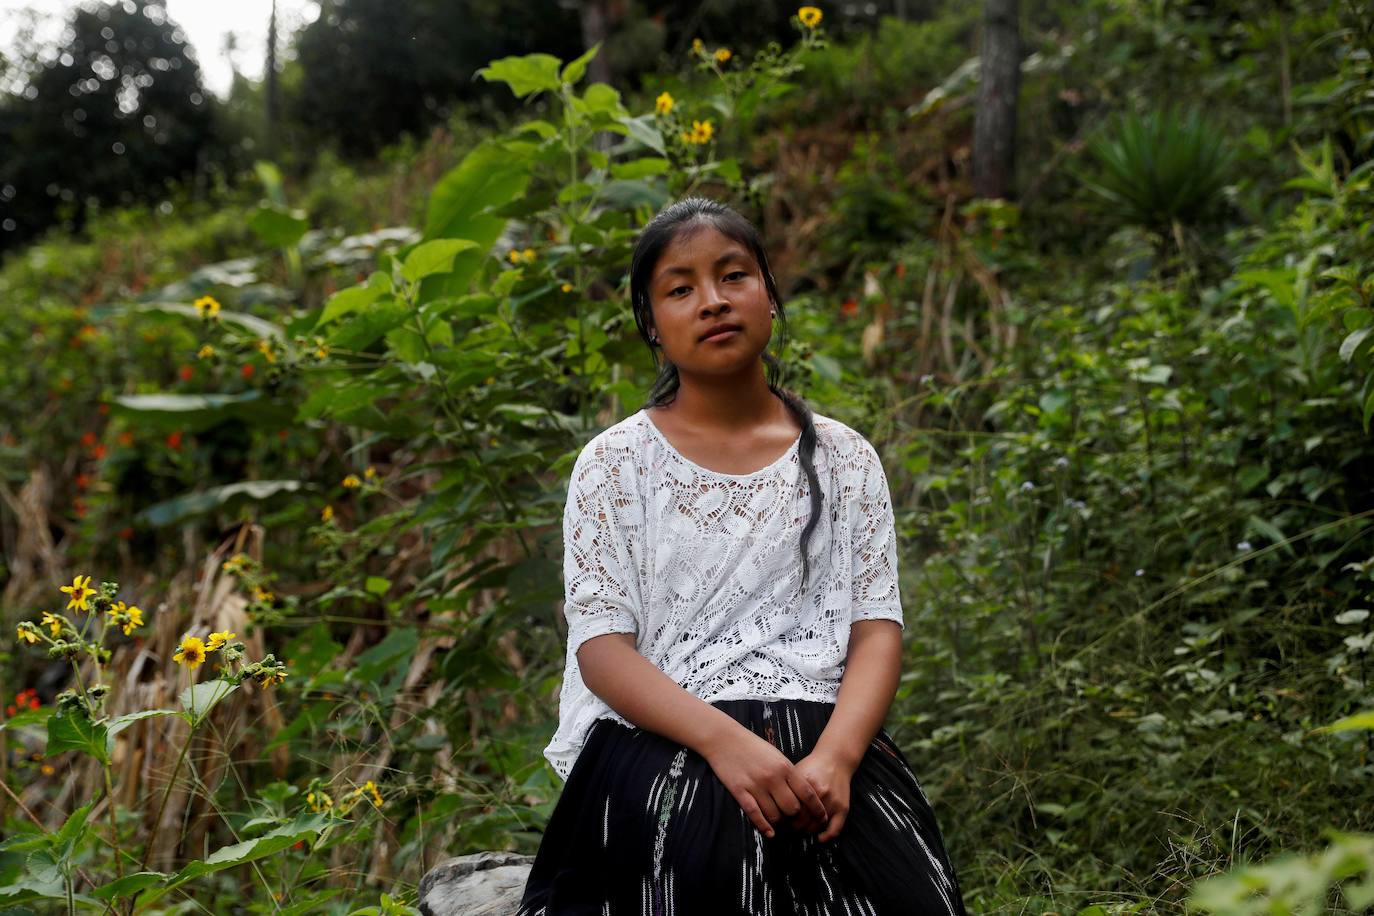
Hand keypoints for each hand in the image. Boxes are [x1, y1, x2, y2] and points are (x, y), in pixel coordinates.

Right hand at [704, 726, 827, 838]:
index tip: (821, 817)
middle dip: (797, 818)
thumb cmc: (752, 746)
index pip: (807, 793)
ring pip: (775, 815)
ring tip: (782, 824)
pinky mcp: (740, 791)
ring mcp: (756, 785)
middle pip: (792, 808)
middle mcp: (772, 777)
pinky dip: (764, 826)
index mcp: (784, 766)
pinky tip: (770, 832)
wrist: (725, 739)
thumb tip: (801, 794)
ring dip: (780, 822)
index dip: (817, 808)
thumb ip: (789, 773)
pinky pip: (755, 814)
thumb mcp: (776, 755)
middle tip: (798, 823)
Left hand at [789, 749, 854, 841]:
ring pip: (816, 827)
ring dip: (808, 831)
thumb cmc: (813, 766)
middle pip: (802, 822)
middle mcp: (819, 794)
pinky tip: (819, 837)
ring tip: (802, 828)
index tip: (781, 820)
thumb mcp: (796, 772)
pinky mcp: (843, 807)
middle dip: (794, 827)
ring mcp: (832, 802)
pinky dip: (827, 836)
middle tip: (790, 826)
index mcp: (805, 785)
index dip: (784, 819)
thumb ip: (786, 788)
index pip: (790, 812)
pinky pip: (835, 829)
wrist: (836, 759)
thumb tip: (774, 807)